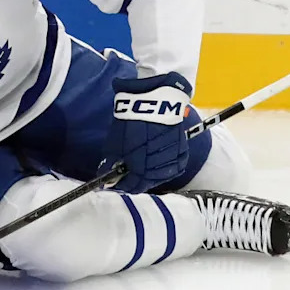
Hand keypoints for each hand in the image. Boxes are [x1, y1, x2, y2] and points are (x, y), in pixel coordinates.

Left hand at [99, 72, 191, 193]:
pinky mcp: (182, 153)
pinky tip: (158, 163)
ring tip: (143, 168)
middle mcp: (157, 168)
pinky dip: (165, 168)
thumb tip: (107, 182)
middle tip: (129, 174)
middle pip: (146, 184)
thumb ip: (111, 165)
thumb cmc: (130, 122)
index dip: (123, 186)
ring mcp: (171, 161)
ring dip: (151, 176)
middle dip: (136, 181)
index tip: (117, 183)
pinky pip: (174, 167)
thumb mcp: (114, 144)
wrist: (154, 103)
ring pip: (161, 177)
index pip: (131, 186)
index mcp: (139, 167)